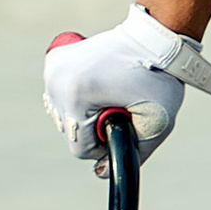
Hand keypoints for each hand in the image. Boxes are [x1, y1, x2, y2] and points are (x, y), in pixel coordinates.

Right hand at [43, 6, 210, 164]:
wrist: (154, 37)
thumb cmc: (158, 79)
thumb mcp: (155, 124)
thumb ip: (131, 155)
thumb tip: (99, 172)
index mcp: (76, 95)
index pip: (79, 148)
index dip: (104, 145)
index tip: (122, 123)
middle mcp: (56, 80)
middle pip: (70, 132)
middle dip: (95, 127)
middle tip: (120, 104)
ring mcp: (52, 68)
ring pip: (63, 116)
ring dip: (85, 113)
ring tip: (111, 92)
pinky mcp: (54, 59)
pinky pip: (60, 95)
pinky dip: (77, 97)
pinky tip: (98, 84)